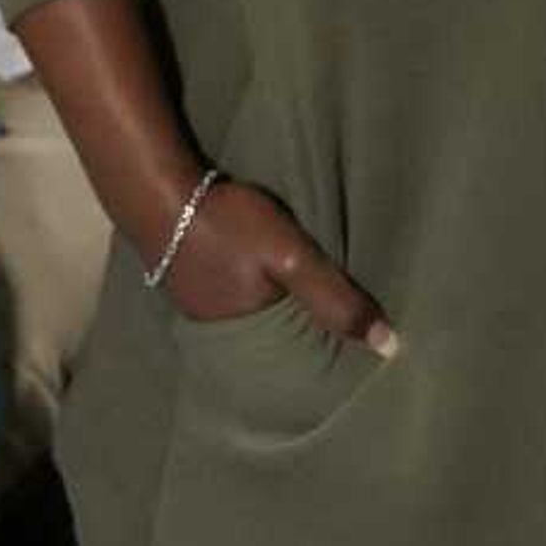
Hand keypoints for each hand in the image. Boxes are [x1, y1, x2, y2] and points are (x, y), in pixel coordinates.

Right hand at [153, 178, 397, 357]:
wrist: (155, 188)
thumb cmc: (226, 222)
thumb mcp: (291, 257)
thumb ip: (336, 299)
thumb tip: (389, 347)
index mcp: (247, 338)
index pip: (298, 357)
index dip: (326, 352)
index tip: (357, 349)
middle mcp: (220, 334)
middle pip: (272, 341)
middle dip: (300, 334)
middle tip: (335, 320)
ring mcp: (198, 309)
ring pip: (250, 318)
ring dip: (272, 310)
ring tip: (302, 298)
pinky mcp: (187, 283)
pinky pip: (229, 298)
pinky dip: (247, 293)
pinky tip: (257, 278)